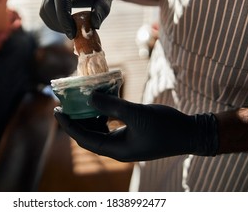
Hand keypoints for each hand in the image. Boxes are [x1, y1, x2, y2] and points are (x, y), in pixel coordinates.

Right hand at [39, 0, 119, 38]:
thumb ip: (101, 11)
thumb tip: (94, 27)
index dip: (64, 18)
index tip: (72, 34)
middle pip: (49, 3)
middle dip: (58, 23)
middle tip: (72, 35)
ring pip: (44, 7)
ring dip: (54, 23)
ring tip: (70, 31)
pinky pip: (45, 8)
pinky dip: (53, 20)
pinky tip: (65, 26)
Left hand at [54, 91, 218, 161]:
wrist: (191, 133)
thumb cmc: (166, 126)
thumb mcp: (137, 114)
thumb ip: (112, 106)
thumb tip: (89, 97)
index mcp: (117, 149)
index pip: (84, 139)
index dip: (68, 126)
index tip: (57, 111)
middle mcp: (118, 148)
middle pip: (88, 135)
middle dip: (75, 121)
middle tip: (64, 105)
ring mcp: (125, 142)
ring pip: (99, 130)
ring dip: (89, 117)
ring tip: (79, 102)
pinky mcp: (132, 134)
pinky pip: (110, 125)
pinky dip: (103, 115)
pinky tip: (101, 102)